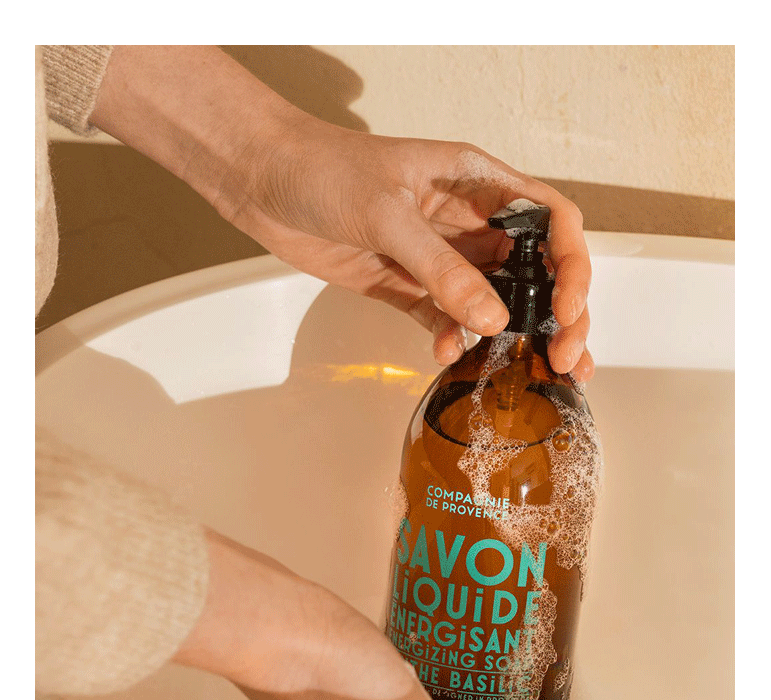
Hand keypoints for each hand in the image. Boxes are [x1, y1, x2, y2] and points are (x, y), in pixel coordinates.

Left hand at [91, 46, 592, 379]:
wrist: (264, 182)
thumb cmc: (323, 170)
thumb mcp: (388, 213)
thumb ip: (441, 268)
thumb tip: (492, 318)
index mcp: (479, 182)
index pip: (550, 220)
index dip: (571, 265)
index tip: (567, 307)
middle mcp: (469, 222)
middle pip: (534, 270)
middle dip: (557, 313)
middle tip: (563, 356)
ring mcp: (441, 258)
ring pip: (495, 302)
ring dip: (514, 338)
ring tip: (530, 373)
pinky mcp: (410, 286)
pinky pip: (446, 320)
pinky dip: (454, 341)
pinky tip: (448, 355)